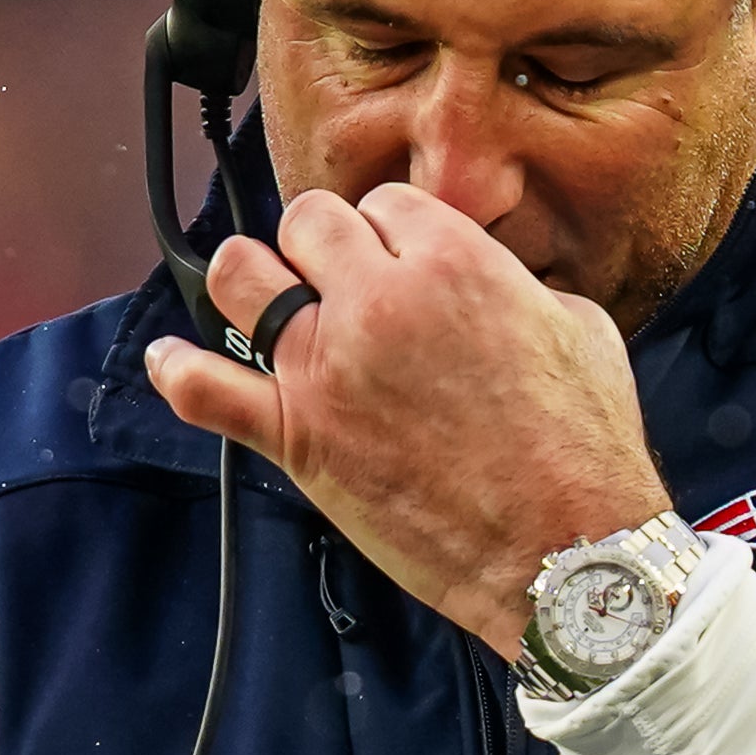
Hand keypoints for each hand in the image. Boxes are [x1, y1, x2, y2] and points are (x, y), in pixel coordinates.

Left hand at [147, 187, 671, 657]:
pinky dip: (179, 372)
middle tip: (340, 282)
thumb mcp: (579, 327)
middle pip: (307, 223)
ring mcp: (328, 369)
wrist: (567, 551)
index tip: (396, 261)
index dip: (390, 233)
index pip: (385, 204)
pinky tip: (171, 360)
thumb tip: (486, 286)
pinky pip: (206, 390)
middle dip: (323, 246)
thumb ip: (514, 286)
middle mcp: (379, 302)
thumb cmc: (584, 450)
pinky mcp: (300, 438)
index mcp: (454, 262)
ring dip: (251, 281)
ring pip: (240, 278)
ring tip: (268, 302)